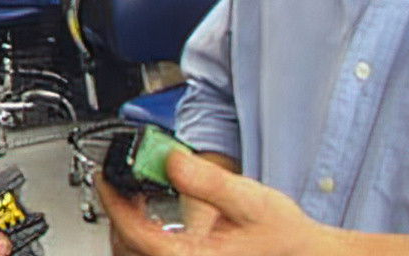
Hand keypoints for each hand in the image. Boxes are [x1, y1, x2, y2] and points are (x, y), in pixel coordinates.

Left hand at [97, 150, 330, 255]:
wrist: (305, 254)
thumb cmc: (283, 236)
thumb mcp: (249, 200)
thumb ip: (208, 181)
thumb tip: (172, 162)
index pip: (136, 234)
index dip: (114, 204)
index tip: (104, 179)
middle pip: (128, 249)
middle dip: (116, 214)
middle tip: (116, 182)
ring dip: (127, 227)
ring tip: (132, 196)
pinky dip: (142, 237)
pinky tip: (150, 217)